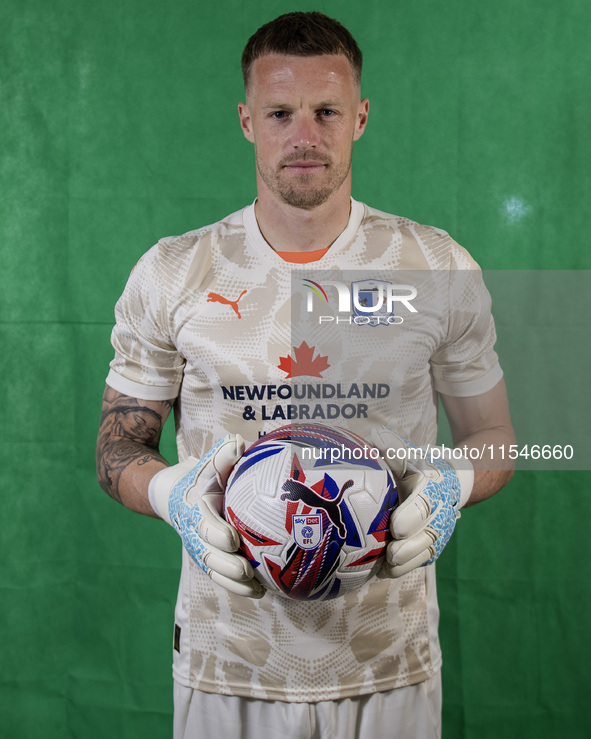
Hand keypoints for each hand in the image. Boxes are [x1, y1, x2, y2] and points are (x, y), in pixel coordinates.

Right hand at [149, 435, 264, 597]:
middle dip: (227, 565)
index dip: (216, 533)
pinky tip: (259, 593)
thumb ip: (224, 455)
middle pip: (208, 554)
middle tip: (247, 571)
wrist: (172, 494)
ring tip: (257, 590)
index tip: (233, 539)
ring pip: (214, 571)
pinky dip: (237, 587)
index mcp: (195, 509)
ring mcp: (199, 548)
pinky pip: (220, 577)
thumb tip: (240, 442)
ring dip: (234, 583)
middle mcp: (194, 533)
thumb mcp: (208, 464)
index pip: (204, 524)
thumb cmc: (199, 476)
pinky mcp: (207, 558)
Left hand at [371, 427, 473, 576]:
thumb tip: (375, 437)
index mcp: (433, 489)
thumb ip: (395, 449)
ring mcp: (438, 531)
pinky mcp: (433, 544)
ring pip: (426, 551)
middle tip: (391, 553)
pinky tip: (383, 573)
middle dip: (409, 546)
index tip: (396, 526)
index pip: (425, 505)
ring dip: (407, 561)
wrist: (455, 480)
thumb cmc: (423, 465)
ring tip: (387, 566)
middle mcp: (439, 514)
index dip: (411, 516)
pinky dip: (404, 568)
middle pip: (428, 534)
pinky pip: (421, 560)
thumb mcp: (412, 454)